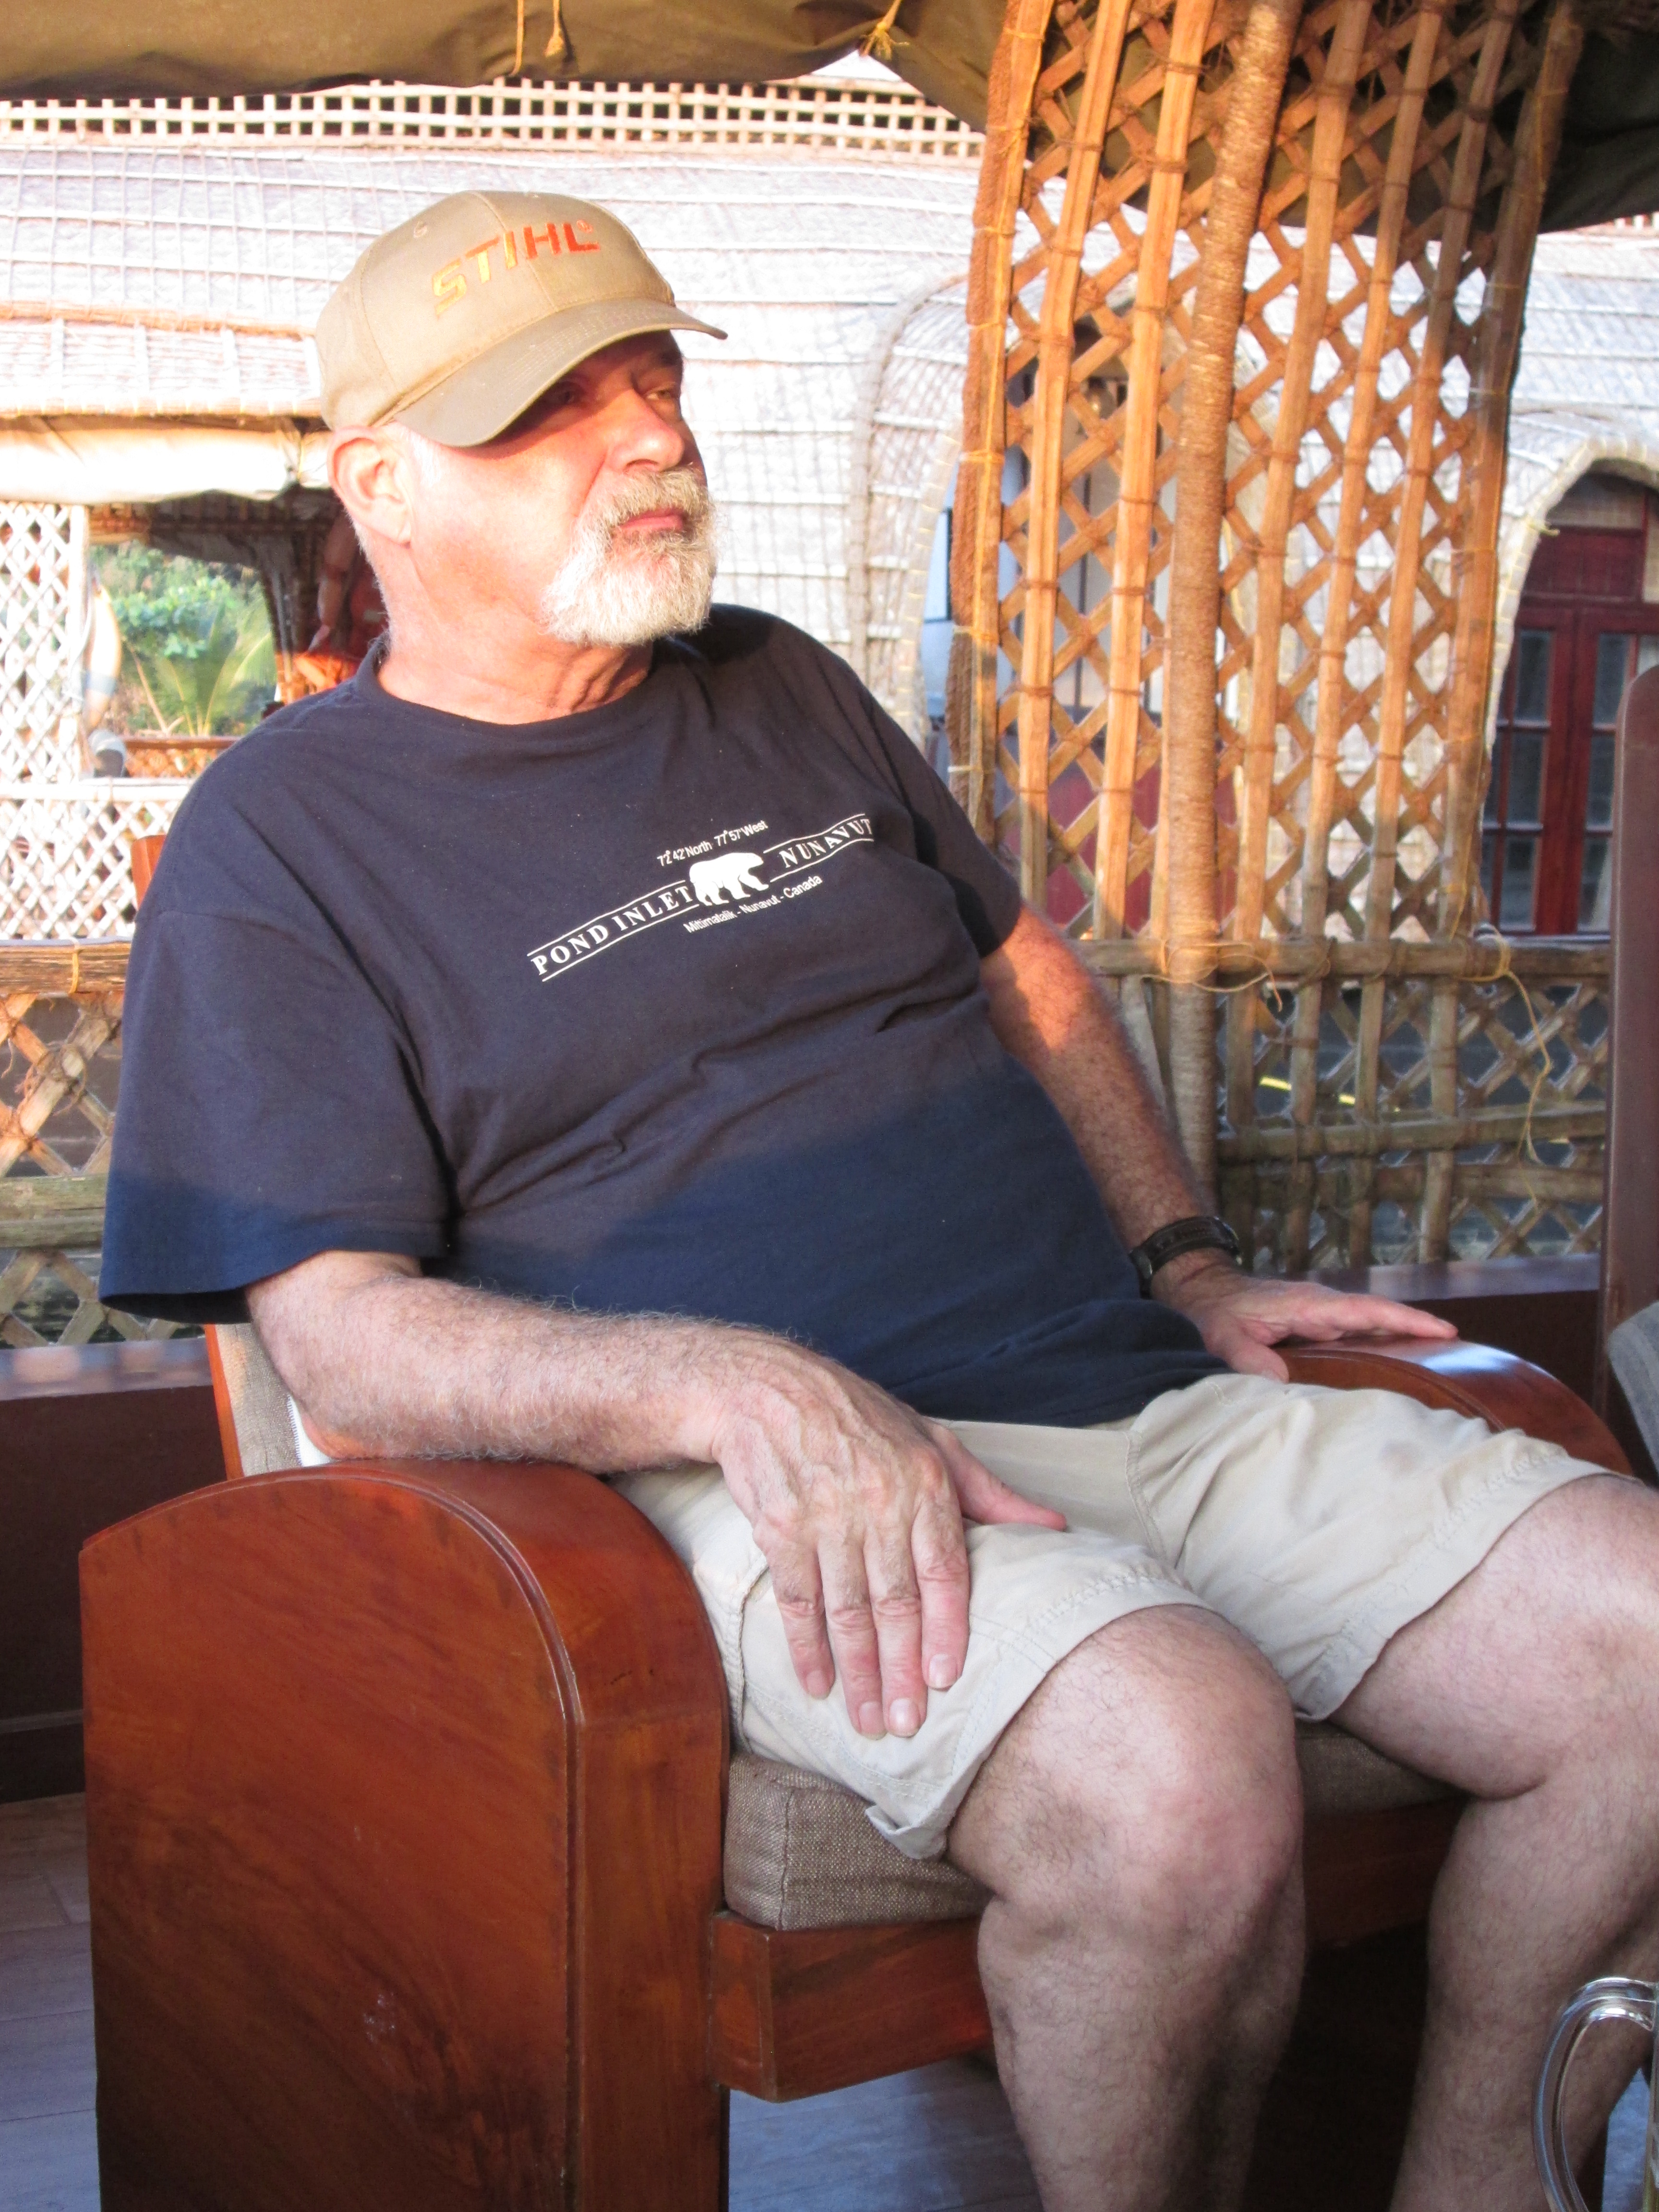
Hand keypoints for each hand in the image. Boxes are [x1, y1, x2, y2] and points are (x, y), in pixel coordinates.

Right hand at [696, 1342, 1063, 1740]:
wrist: (768, 1388)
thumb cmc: (860, 1420)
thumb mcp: (934, 1442)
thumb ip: (991, 1495)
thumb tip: (1057, 1528)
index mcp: (924, 1481)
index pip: (944, 1570)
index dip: (946, 1629)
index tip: (945, 1680)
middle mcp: (877, 1499)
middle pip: (895, 1601)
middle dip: (900, 1671)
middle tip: (906, 1724)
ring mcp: (825, 1515)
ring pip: (846, 1609)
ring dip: (856, 1671)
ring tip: (867, 1719)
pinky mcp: (779, 1525)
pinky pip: (796, 1598)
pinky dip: (805, 1646)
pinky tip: (816, 1683)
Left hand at [1158, 1254, 1457, 1380]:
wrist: (1205, 1294)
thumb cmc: (1216, 1313)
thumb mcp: (1225, 1337)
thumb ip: (1250, 1359)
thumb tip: (1281, 1385)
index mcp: (1310, 1305)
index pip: (1367, 1310)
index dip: (1405, 1320)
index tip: (1444, 1330)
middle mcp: (1323, 1308)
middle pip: (1381, 1317)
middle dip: (1420, 1330)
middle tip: (1463, 1351)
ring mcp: (1323, 1317)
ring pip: (1372, 1326)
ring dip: (1404, 1339)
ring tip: (1446, 1364)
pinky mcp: (1319, 1328)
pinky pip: (1358, 1335)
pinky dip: (1381, 1345)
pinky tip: (1399, 1368)